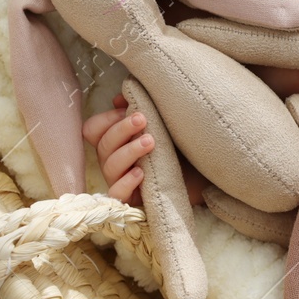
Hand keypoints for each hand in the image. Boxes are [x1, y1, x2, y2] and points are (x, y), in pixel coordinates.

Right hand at [81, 93, 206, 207]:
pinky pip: (117, 194)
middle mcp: (114, 163)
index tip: (128, 110)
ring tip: (150, 142)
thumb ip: (142, 110)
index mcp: (116, 143)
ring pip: (110, 167)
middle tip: (143, 119)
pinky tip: (141, 172)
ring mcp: (121, 182)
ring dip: (128, 151)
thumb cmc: (179, 148)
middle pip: (103, 145)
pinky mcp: (133, 200)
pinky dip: (126, 182)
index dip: (106, 119)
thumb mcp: (164, 126)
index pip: (93, 130)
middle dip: (121, 129)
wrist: (205, 177)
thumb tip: (120, 98)